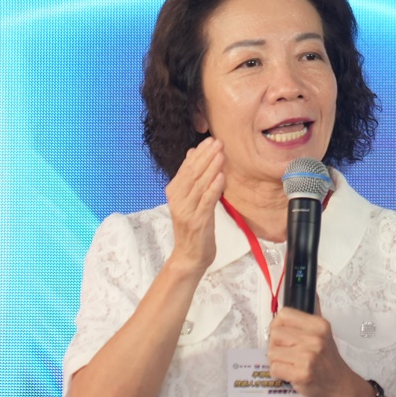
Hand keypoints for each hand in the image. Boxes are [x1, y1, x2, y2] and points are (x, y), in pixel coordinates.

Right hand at [164, 136, 223, 274]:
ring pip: (199, 185)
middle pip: (192, 173)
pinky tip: (221, 177)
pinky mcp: (197, 221)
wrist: (189, 256)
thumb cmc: (193, 227)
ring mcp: (186, 211)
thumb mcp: (189, 199)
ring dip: (211, 168)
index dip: (199, 153)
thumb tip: (191, 152)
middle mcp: (177, 200)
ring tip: (221, 154)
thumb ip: (190, 177)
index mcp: (174, 192)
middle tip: (218, 142)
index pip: (186, 168)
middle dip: (206, 156)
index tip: (210, 140)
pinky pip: (206, 201)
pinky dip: (214, 188)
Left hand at [268, 302, 367, 396]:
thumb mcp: (324, 333)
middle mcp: (314, 339)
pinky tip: (290, 374)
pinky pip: (275, 369)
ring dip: (277, 361)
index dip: (278, 325)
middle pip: (275, 333)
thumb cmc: (328, 360)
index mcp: (319, 325)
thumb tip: (312, 292)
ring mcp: (308, 357)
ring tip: (290, 364)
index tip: (283, 335)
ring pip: (272, 352)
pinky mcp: (302, 375)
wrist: (341, 386)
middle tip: (288, 353)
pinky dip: (278, 373)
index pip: (284, 314)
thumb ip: (312, 315)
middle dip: (276, 345)